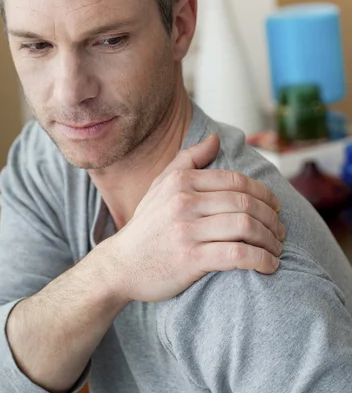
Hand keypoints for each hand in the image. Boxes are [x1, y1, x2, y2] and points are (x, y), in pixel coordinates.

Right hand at [105, 134, 285, 302]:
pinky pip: (237, 254)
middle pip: (245, 203)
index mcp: (181, 182)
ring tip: (277, 248)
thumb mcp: (160, 185)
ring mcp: (187, 230)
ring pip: (245, 226)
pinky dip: (260, 259)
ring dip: (270, 239)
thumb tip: (215, 138)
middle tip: (281, 230)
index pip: (236, 181)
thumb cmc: (147, 224)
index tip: (276, 206)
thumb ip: (188, 159)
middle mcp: (184, 201)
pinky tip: (269, 265)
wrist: (121, 265)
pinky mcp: (190, 259)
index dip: (263, 193)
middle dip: (271, 217)